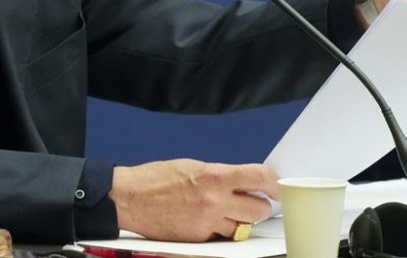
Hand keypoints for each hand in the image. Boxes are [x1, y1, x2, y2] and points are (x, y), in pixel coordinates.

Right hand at [109, 159, 278, 241]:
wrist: (129, 198)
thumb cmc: (156, 178)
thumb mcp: (193, 166)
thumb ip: (220, 175)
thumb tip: (242, 182)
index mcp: (215, 176)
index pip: (259, 178)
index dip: (274, 183)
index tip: (278, 187)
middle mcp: (215, 200)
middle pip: (259, 209)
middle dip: (259, 206)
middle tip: (253, 202)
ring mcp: (207, 223)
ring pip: (243, 228)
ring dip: (241, 221)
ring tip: (229, 213)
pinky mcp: (198, 239)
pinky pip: (221, 237)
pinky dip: (220, 230)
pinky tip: (208, 221)